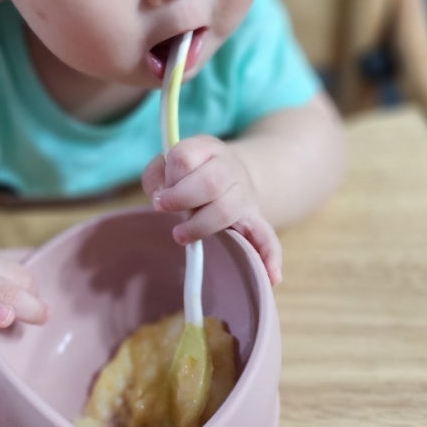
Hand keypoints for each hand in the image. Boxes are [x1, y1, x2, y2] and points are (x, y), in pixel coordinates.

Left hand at [142, 134, 281, 283]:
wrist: (232, 173)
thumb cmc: (190, 173)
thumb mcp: (168, 163)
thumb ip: (156, 176)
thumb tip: (159, 196)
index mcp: (206, 150)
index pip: (185, 157)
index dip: (169, 175)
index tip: (160, 191)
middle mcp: (229, 169)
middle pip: (209, 182)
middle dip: (181, 199)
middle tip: (162, 209)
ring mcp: (244, 196)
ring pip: (227, 210)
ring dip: (201, 226)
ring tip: (181, 235)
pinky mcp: (254, 220)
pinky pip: (267, 238)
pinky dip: (270, 256)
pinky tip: (271, 276)